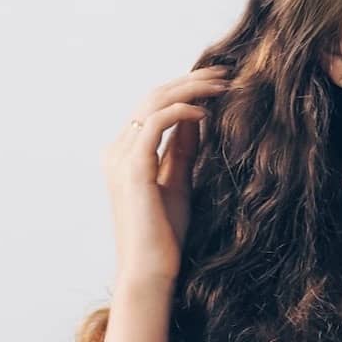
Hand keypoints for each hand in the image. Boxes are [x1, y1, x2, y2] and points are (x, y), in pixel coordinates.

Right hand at [100, 65, 231, 283]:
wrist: (152, 269)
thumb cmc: (165, 232)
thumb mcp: (180, 180)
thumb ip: (183, 149)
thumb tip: (196, 117)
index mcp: (126, 152)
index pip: (154, 105)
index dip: (185, 88)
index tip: (218, 82)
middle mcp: (117, 150)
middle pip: (153, 96)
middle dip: (190, 80)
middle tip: (224, 73)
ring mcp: (120, 157)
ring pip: (154, 102)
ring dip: (190, 89)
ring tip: (222, 86)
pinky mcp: (132, 168)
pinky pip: (156, 123)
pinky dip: (182, 111)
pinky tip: (206, 114)